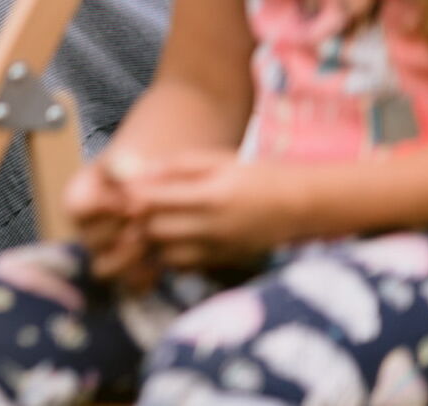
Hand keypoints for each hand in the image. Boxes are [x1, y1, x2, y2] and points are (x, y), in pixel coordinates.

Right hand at [66, 156, 152, 285]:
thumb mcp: (128, 156)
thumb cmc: (141, 167)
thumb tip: (124, 172)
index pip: (77, 210)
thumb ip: (123, 162)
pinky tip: (161, 260)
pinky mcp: (130, 271)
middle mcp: (85, 231)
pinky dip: (146, 277)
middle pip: (90, 243)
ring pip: (105, 270)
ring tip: (148, 241)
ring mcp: (105, 253)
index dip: (104, 207)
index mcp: (76, 202)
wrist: (158, 181)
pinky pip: (131, 286)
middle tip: (144, 221)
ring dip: (128, 259)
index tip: (129, 200)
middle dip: (118, 232)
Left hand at [124, 151, 304, 269]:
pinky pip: (184, 266)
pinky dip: (170, 254)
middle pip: (154, 230)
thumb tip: (138, 172)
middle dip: (139, 219)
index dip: (132, 195)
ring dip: (152, 240)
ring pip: (165, 254)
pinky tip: (174, 237)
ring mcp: (220, 250)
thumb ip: (176, 166)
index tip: (125, 187)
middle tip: (136, 205)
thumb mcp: (218, 160)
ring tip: (154, 221)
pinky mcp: (224, 263)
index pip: (153, 201)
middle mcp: (214, 228)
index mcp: (210, 196)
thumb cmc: (257, 175)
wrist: (302, 206)